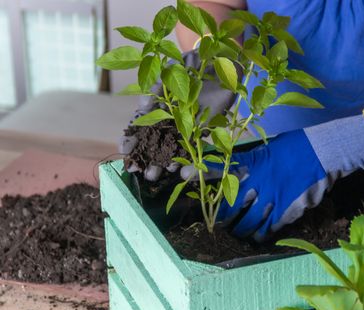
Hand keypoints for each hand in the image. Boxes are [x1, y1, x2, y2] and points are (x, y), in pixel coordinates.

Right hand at [119, 49, 236, 180]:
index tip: (124, 150)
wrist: (220, 63)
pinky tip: (181, 171)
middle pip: (154, 141)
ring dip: (162, 162)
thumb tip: (143, 104)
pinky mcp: (203, 129)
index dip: (132, 138)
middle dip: (145, 156)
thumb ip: (158, 85)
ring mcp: (186, 125)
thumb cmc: (192, 63)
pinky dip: (188, 160)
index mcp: (158, 104)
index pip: (141, 124)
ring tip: (154, 175)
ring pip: (171, 148)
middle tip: (136, 170)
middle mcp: (170, 117)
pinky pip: (194, 147)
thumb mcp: (171, 68)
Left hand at [212, 111, 363, 241]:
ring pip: (244, 223)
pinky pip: (265, 230)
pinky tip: (256, 235)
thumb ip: (247, 161)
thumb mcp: (266, 150)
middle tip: (213, 222)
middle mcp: (256, 183)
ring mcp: (270, 199)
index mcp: (251, 164)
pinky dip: (258, 235)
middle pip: (227, 206)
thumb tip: (229, 166)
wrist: (322, 153)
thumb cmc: (293, 148)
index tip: (182, 175)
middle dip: (217, 216)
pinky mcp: (284, 212)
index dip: (199, 172)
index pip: (219, 168)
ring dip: (237, 230)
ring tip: (235, 231)